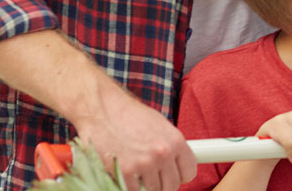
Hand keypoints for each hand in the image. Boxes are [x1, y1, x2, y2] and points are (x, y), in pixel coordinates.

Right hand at [75, 88, 194, 190]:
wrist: (102, 109)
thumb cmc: (129, 115)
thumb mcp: (159, 125)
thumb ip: (170, 147)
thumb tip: (175, 165)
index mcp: (175, 140)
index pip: (189, 172)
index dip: (180, 175)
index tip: (172, 175)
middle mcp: (162, 153)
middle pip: (171, 185)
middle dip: (162, 184)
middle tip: (151, 177)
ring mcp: (143, 164)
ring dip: (146, 187)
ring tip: (137, 175)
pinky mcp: (123, 173)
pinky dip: (130, 188)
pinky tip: (125, 177)